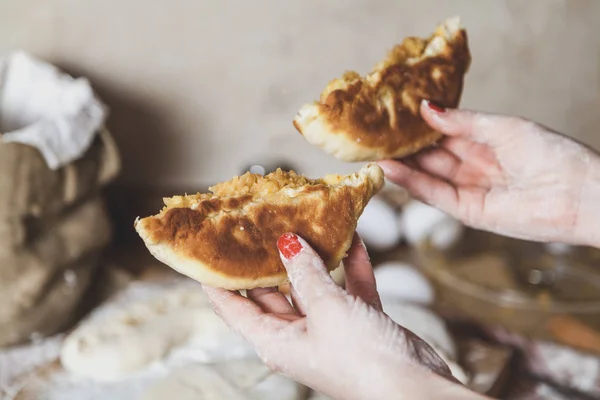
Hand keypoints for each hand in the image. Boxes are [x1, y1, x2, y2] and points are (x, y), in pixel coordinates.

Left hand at [202, 233, 486, 399]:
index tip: (206, 251)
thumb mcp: (327, 309)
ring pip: (313, 287)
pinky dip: (350, 266)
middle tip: (260, 225)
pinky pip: (348, 289)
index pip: (233, 308)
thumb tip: (287, 242)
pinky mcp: (358, 324)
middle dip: (267, 259)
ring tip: (306, 222)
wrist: (416, 388)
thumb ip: (306, 273)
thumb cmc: (362, 359)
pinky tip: (353, 238)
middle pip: (272, 292)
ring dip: (314, 258)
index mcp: (276, 341)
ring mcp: (329, 330)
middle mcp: (297, 336)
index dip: (216, 281)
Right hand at [378, 100, 599, 246]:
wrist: (580, 193)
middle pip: (429, 155)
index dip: (417, 126)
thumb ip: (462, 122)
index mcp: (484, 143)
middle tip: (373, 135)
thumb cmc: (552, 154)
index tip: (391, 116)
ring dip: (401, 165)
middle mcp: (473, 166)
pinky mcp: (469, 212)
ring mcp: (469, 190)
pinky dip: (412, 183)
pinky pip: (435, 195)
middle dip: (403, 146)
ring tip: (373, 152)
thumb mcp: (502, 128)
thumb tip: (426, 108)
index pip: (442, 133)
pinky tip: (391, 170)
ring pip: (427, 176)